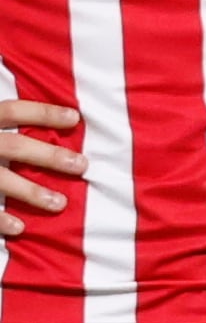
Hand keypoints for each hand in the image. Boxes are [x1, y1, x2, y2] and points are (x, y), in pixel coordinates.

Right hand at [0, 101, 83, 238]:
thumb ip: (0, 120)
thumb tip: (28, 95)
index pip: (11, 111)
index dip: (42, 112)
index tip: (75, 118)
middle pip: (13, 146)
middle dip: (49, 156)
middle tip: (81, 165)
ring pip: (0, 180)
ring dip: (30, 192)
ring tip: (60, 204)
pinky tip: (20, 227)